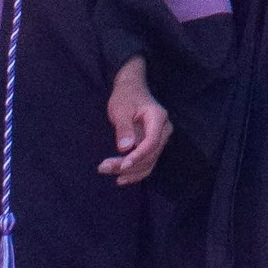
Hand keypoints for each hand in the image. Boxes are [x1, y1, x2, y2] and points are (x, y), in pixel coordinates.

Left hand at [100, 57, 171, 185]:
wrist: (131, 89)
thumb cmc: (126, 96)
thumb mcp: (120, 109)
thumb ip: (123, 128)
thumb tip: (125, 148)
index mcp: (158, 118)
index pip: (152, 142)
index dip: (138, 156)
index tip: (122, 165)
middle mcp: (164, 130)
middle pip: (150, 155)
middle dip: (128, 165)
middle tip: (103, 167)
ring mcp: (160, 138)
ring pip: (149, 162)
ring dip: (130, 171)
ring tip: (107, 171)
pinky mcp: (153, 145)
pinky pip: (147, 162)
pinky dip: (135, 172)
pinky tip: (121, 178)